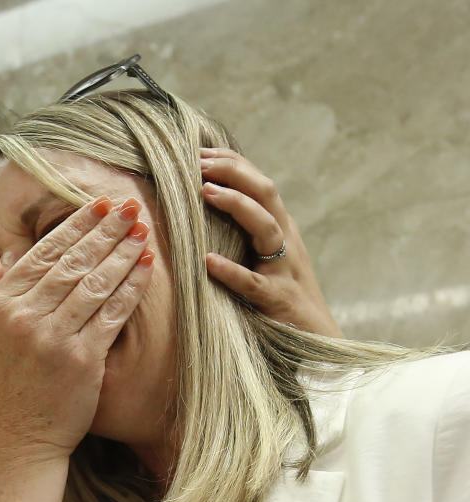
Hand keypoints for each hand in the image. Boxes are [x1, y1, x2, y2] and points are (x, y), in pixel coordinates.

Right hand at [0, 196, 155, 457]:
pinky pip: (112, 313)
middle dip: (105, 230)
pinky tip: (147, 268)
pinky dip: (131, 287)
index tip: (97, 205)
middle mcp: (24, 317)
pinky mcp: (82, 359)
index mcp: (0, 305)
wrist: (20, 437)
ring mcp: (53, 338)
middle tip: (129, 206)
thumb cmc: (2, 383)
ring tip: (143, 230)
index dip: (73, 226)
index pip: (42, 254)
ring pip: (95, 283)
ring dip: (123, 253)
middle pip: (73, 263)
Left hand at [200, 148, 343, 337]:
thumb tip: (204, 207)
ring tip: (204, 192)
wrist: (315, 338)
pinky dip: (230, 270)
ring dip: (236, 205)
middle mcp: (286, 240)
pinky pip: (253, 282)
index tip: (200, 152)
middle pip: (266, 193)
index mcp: (281, 227)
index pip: (259, 183)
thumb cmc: (280, 296)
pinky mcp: (276, 299)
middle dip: (233, 172)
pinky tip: (208, 262)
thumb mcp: (263, 256)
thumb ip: (242, 231)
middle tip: (198, 163)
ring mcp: (284, 268)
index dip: (232, 163)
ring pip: (266, 226)